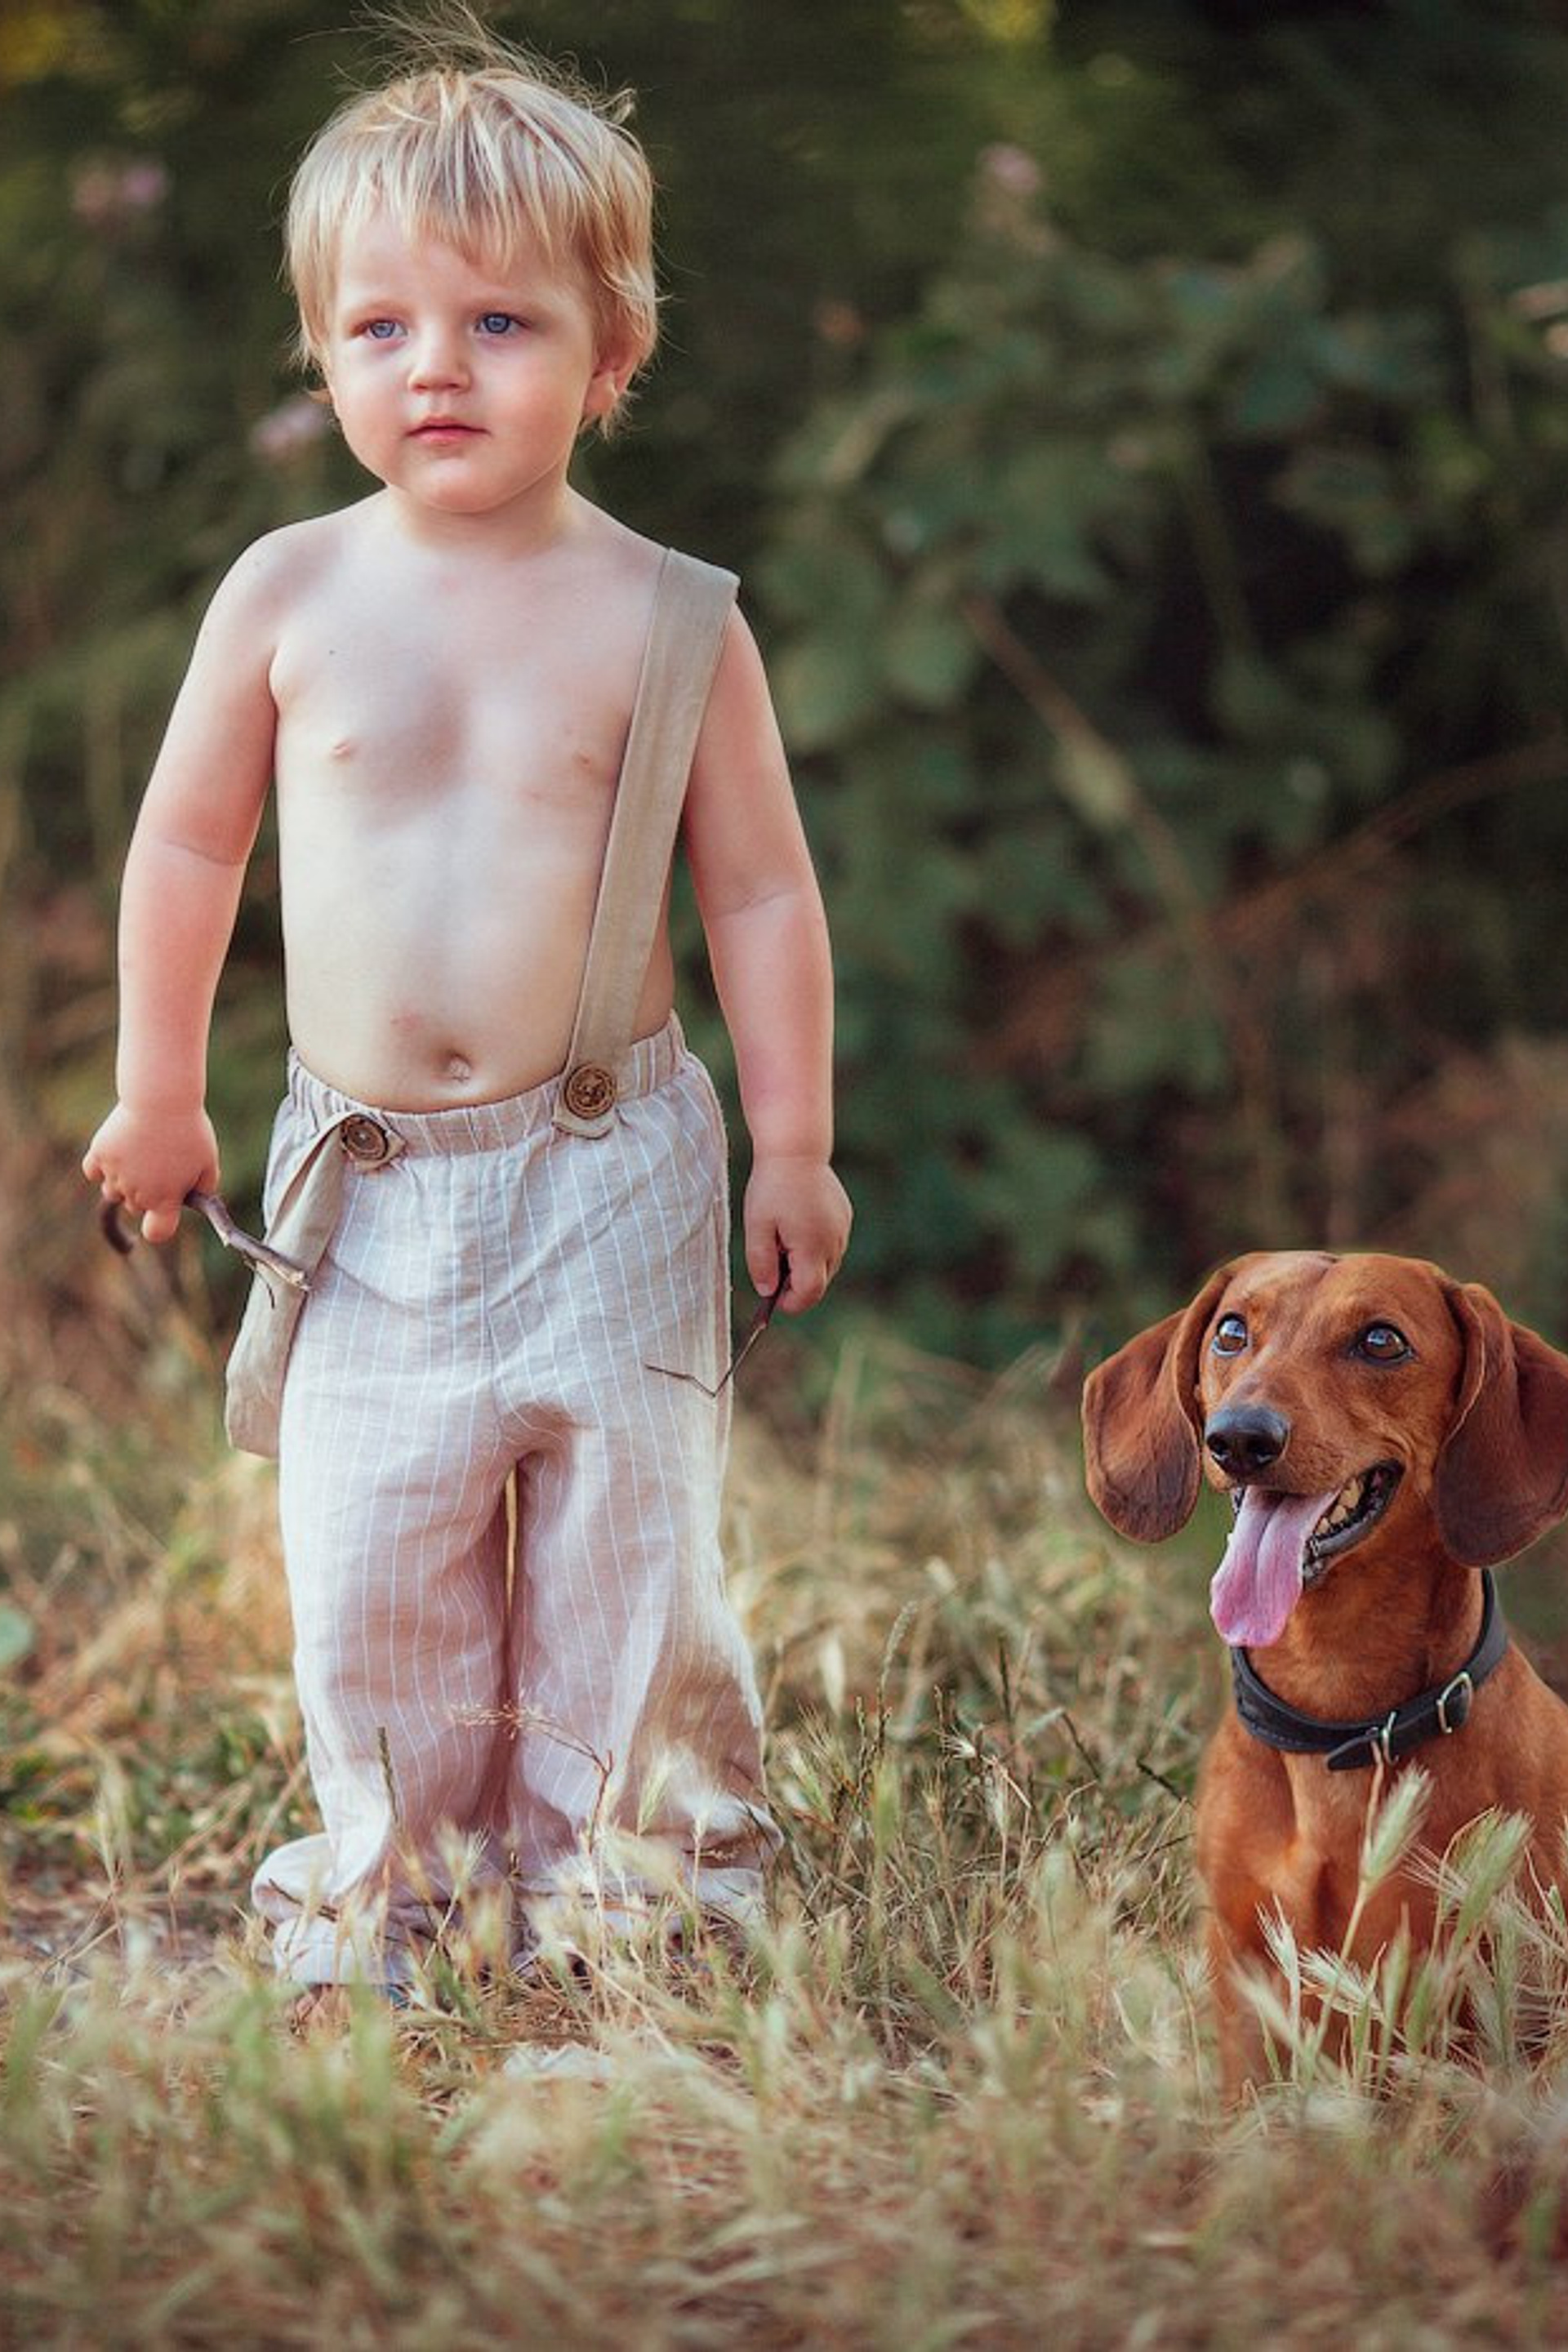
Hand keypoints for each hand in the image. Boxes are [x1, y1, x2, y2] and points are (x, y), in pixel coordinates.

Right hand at [82, 1102, 219, 1244]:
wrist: (162, 1098)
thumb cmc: (189, 1130)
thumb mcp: (208, 1161)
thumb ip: (203, 1188)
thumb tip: (191, 1199)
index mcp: (165, 1199)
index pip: (157, 1232)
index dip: (160, 1225)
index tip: (163, 1212)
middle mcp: (137, 1193)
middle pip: (135, 1207)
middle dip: (145, 1193)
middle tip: (158, 1165)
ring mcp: (114, 1174)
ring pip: (112, 1190)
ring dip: (122, 1180)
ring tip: (140, 1153)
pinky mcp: (99, 1154)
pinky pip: (93, 1171)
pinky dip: (101, 1165)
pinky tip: (118, 1149)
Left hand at [743, 1154, 851, 1312]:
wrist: (796, 1150)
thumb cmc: (772, 1187)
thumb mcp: (757, 1227)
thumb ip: (761, 1262)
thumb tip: (767, 1291)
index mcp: (812, 1247)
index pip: (809, 1293)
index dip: (791, 1303)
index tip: (773, 1301)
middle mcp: (834, 1242)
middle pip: (819, 1282)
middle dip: (796, 1284)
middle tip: (772, 1268)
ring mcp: (842, 1229)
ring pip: (827, 1264)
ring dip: (806, 1264)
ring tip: (783, 1241)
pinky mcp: (844, 1217)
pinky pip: (831, 1244)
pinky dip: (814, 1246)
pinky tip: (796, 1226)